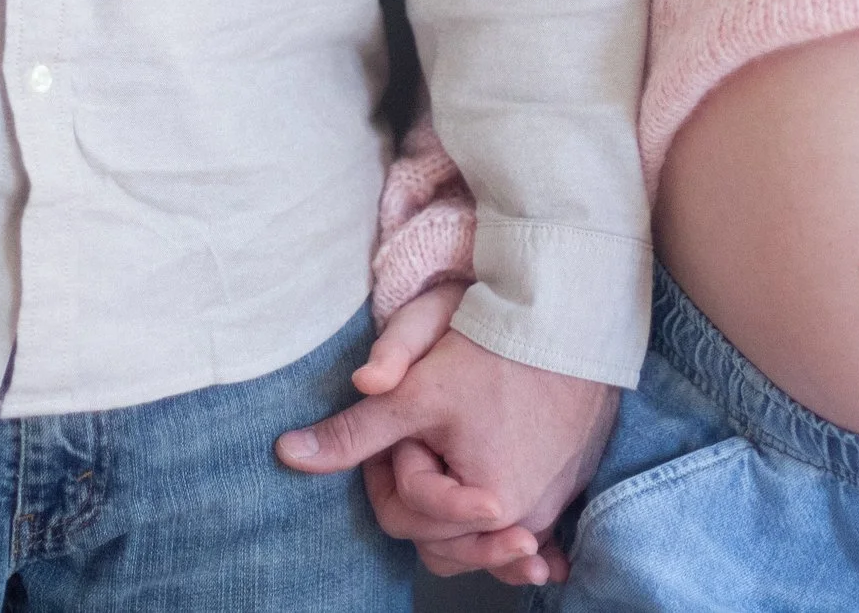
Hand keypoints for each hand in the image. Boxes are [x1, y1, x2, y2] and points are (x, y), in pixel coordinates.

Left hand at [278, 285, 616, 586]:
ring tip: (446, 459)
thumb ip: (353, 432)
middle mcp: (524, 520)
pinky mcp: (570, 490)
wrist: (571, 312)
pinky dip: (507, 534)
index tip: (398, 421)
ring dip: (455, 514)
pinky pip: (525, 529)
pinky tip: (512, 546)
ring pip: (478, 538)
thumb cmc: (492, 347)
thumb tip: (287, 455)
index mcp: (485, 503)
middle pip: (439, 538)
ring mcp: (551, 508)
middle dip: (418, 494)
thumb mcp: (414, 390)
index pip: (402, 511)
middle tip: (419, 434)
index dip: (386, 464)